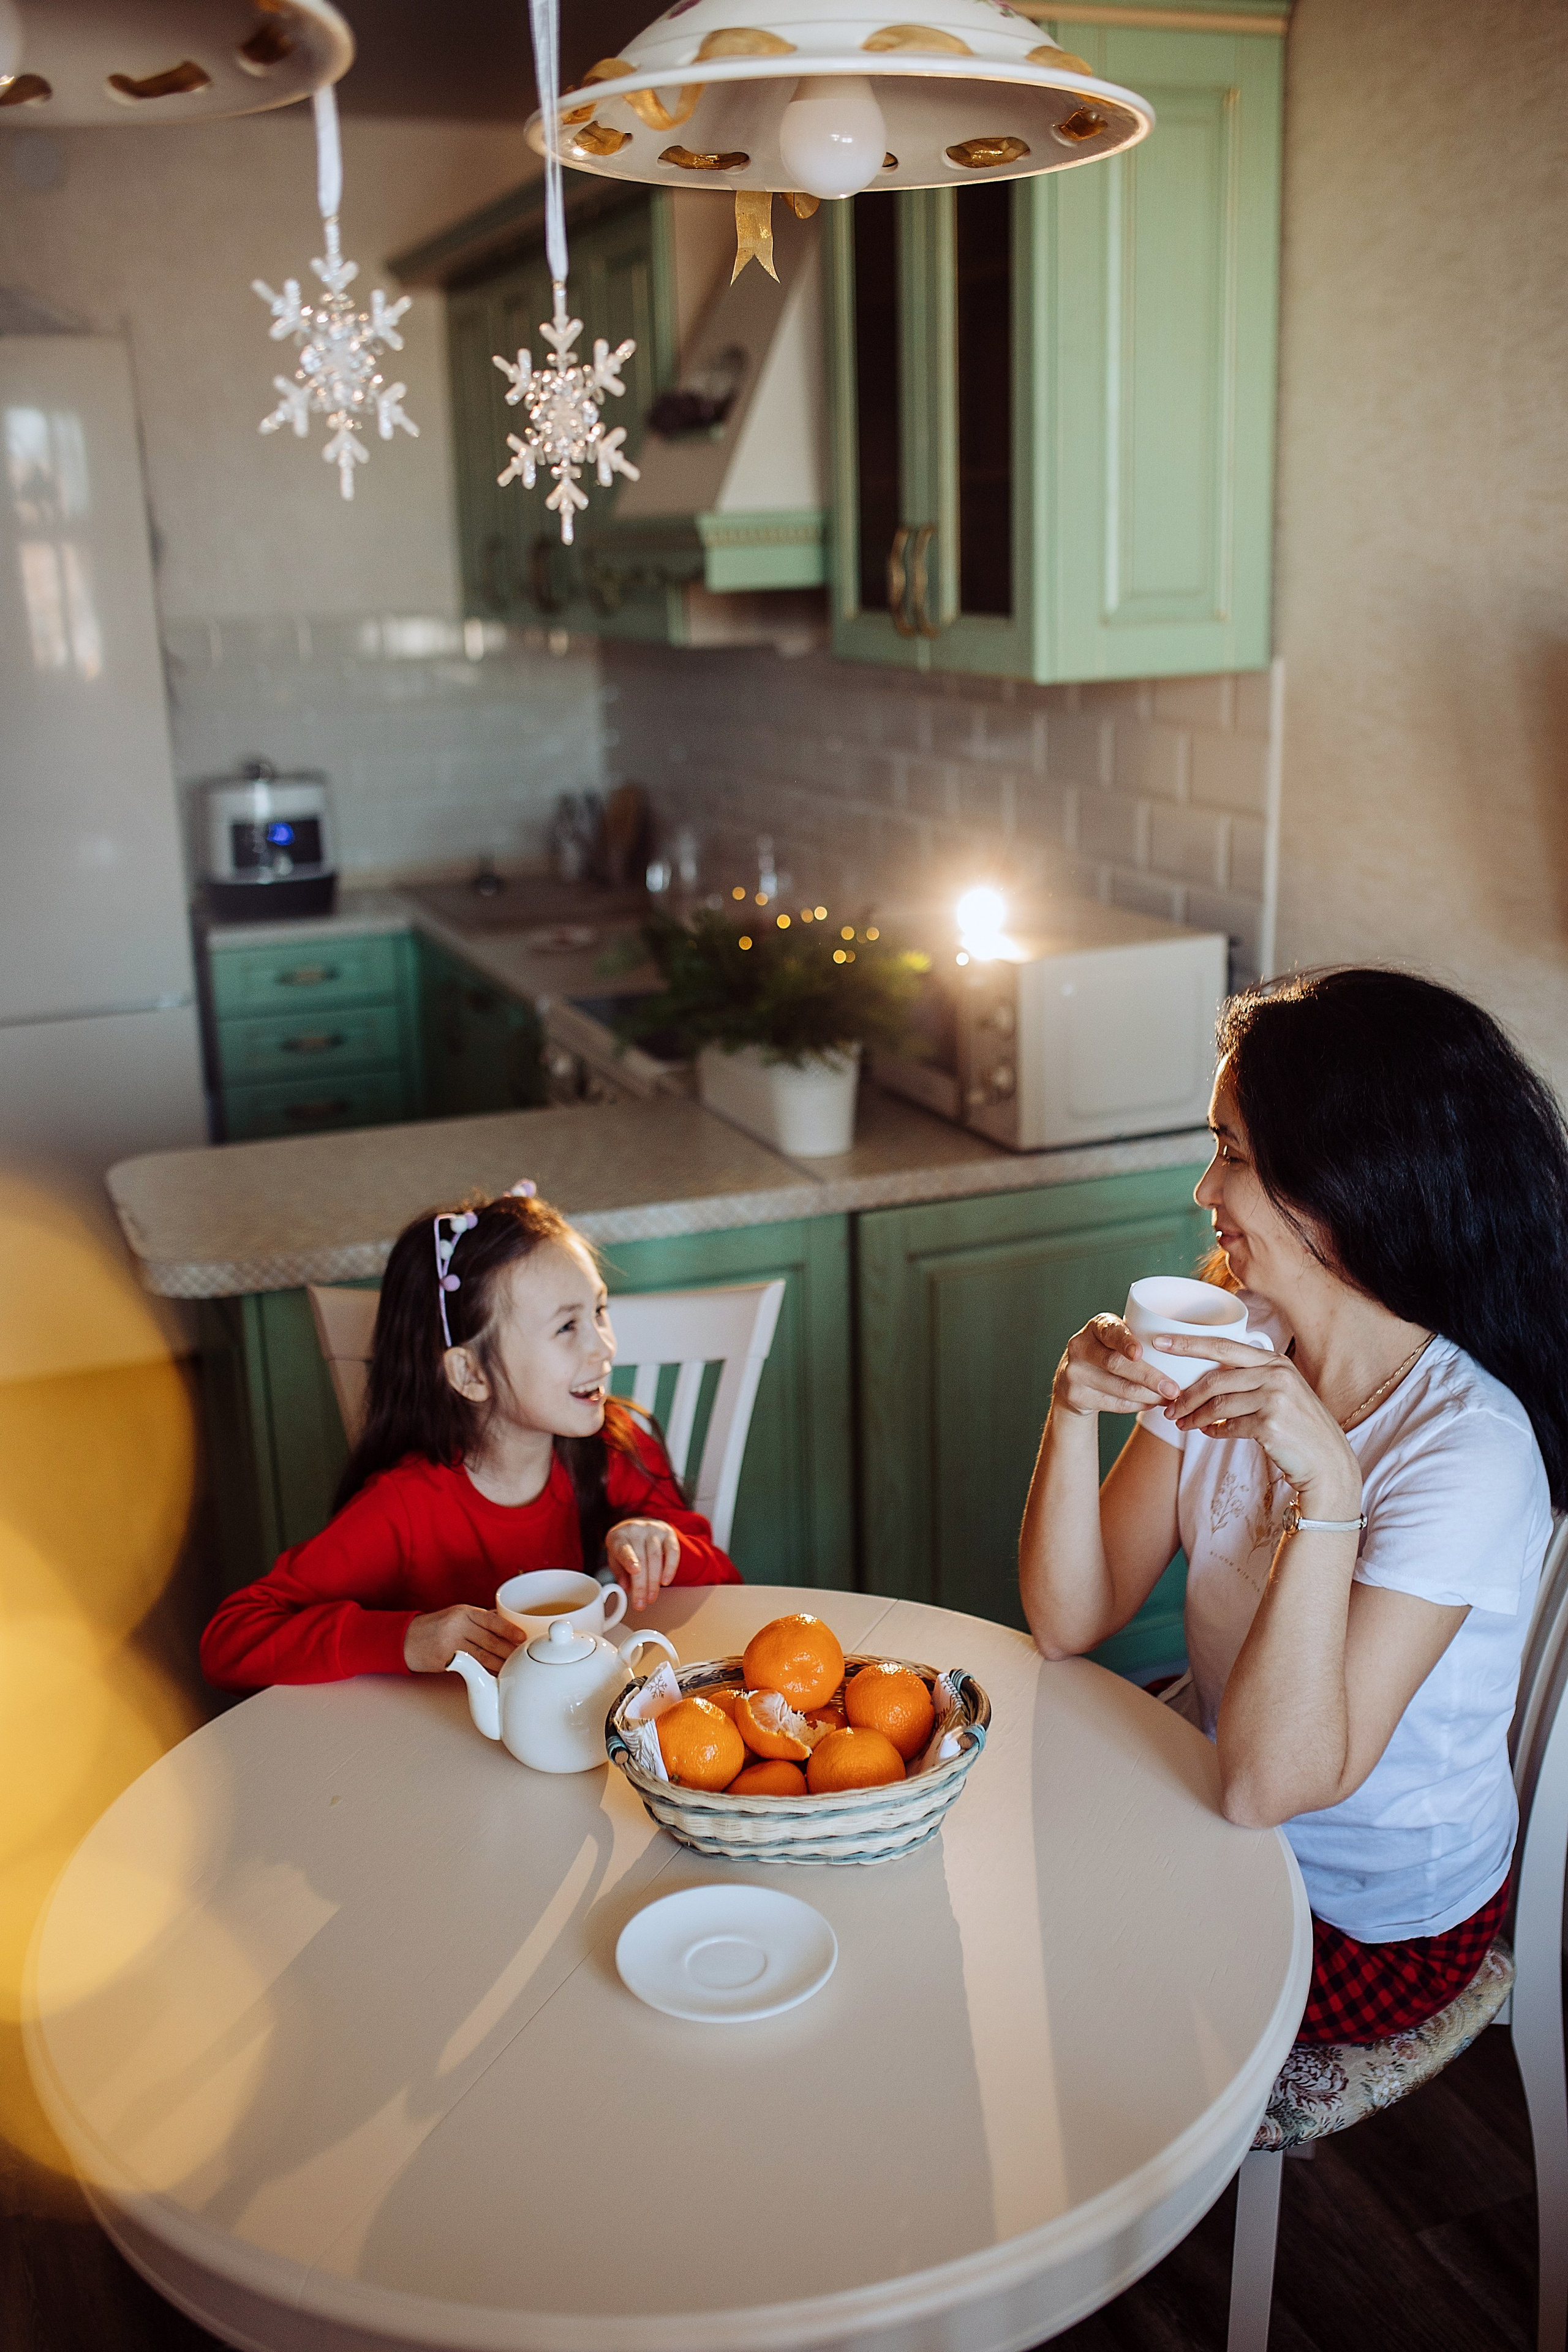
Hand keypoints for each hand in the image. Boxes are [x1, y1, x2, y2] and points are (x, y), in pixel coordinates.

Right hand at [404, 1604, 522, 1674]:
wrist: (406, 1640)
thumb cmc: (435, 1627)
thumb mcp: (456, 1615)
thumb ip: (480, 1618)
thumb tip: (507, 1620)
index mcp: (464, 1612)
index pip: (491, 1619)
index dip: (509, 1629)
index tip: (523, 1637)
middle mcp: (458, 1626)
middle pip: (490, 1640)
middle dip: (509, 1651)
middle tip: (522, 1658)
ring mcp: (451, 1644)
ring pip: (483, 1656)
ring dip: (500, 1664)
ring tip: (513, 1669)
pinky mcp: (445, 1661)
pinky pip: (471, 1668)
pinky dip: (485, 1673)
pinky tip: (495, 1676)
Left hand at [607, 1519, 681, 1610]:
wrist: (640, 1524)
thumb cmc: (626, 1544)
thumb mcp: (615, 1556)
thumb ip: (619, 1571)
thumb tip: (626, 1588)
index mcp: (619, 1536)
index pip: (624, 1548)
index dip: (629, 1560)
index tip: (634, 1571)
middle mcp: (637, 1530)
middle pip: (641, 1558)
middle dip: (642, 1585)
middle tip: (641, 1603)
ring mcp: (654, 1530)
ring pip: (656, 1557)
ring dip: (654, 1581)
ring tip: (651, 1598)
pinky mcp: (668, 1534)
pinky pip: (672, 1552)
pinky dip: (670, 1568)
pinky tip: (665, 1581)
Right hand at [1052, 1315, 1184, 1418]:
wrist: (1073, 1378)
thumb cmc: (1110, 1352)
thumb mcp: (1117, 1338)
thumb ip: (1139, 1338)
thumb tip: (1184, 1353)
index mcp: (1096, 1326)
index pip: (1110, 1331)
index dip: (1125, 1342)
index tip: (1140, 1353)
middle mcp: (1080, 1346)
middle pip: (1116, 1364)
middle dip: (1149, 1378)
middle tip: (1173, 1389)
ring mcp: (1075, 1372)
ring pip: (1118, 1388)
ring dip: (1148, 1396)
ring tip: (1169, 1398)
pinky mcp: (1076, 1395)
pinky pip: (1114, 1404)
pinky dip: (1137, 1405)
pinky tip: (1151, 1403)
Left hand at [1152, 1333, 1361, 1509]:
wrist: (1326, 1461)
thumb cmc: (1299, 1426)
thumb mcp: (1282, 1391)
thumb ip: (1252, 1378)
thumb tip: (1205, 1379)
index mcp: (1275, 1361)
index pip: (1224, 1345)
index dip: (1189, 1343)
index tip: (1161, 1342)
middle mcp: (1275, 1375)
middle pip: (1215, 1377)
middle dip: (1185, 1392)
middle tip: (1167, 1405)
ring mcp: (1274, 1399)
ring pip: (1218, 1404)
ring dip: (1194, 1416)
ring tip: (1181, 1424)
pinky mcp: (1270, 1425)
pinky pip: (1229, 1426)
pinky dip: (1214, 1431)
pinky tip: (1208, 1433)